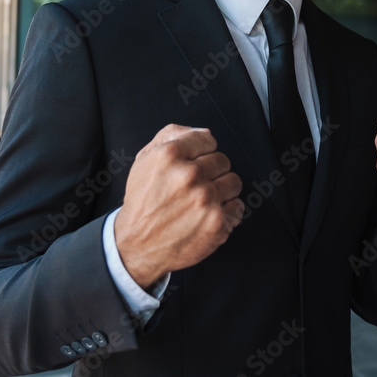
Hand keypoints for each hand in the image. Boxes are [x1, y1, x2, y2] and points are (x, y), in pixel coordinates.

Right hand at [114, 125, 243, 287]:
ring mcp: (205, 199)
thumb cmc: (143, 202)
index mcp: (170, 155)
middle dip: (211, 172)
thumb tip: (202, 132)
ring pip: (234, 182)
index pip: (208, 140)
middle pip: (222, 160)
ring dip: (221, 190)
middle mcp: (189, 175)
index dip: (201, 152)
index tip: (193, 164)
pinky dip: (227, 211)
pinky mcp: (217, 223)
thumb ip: (171, 136)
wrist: (138, 245)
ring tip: (202, 201)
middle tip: (193, 187)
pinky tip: (207, 215)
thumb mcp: (145, 160)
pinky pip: (238, 206)